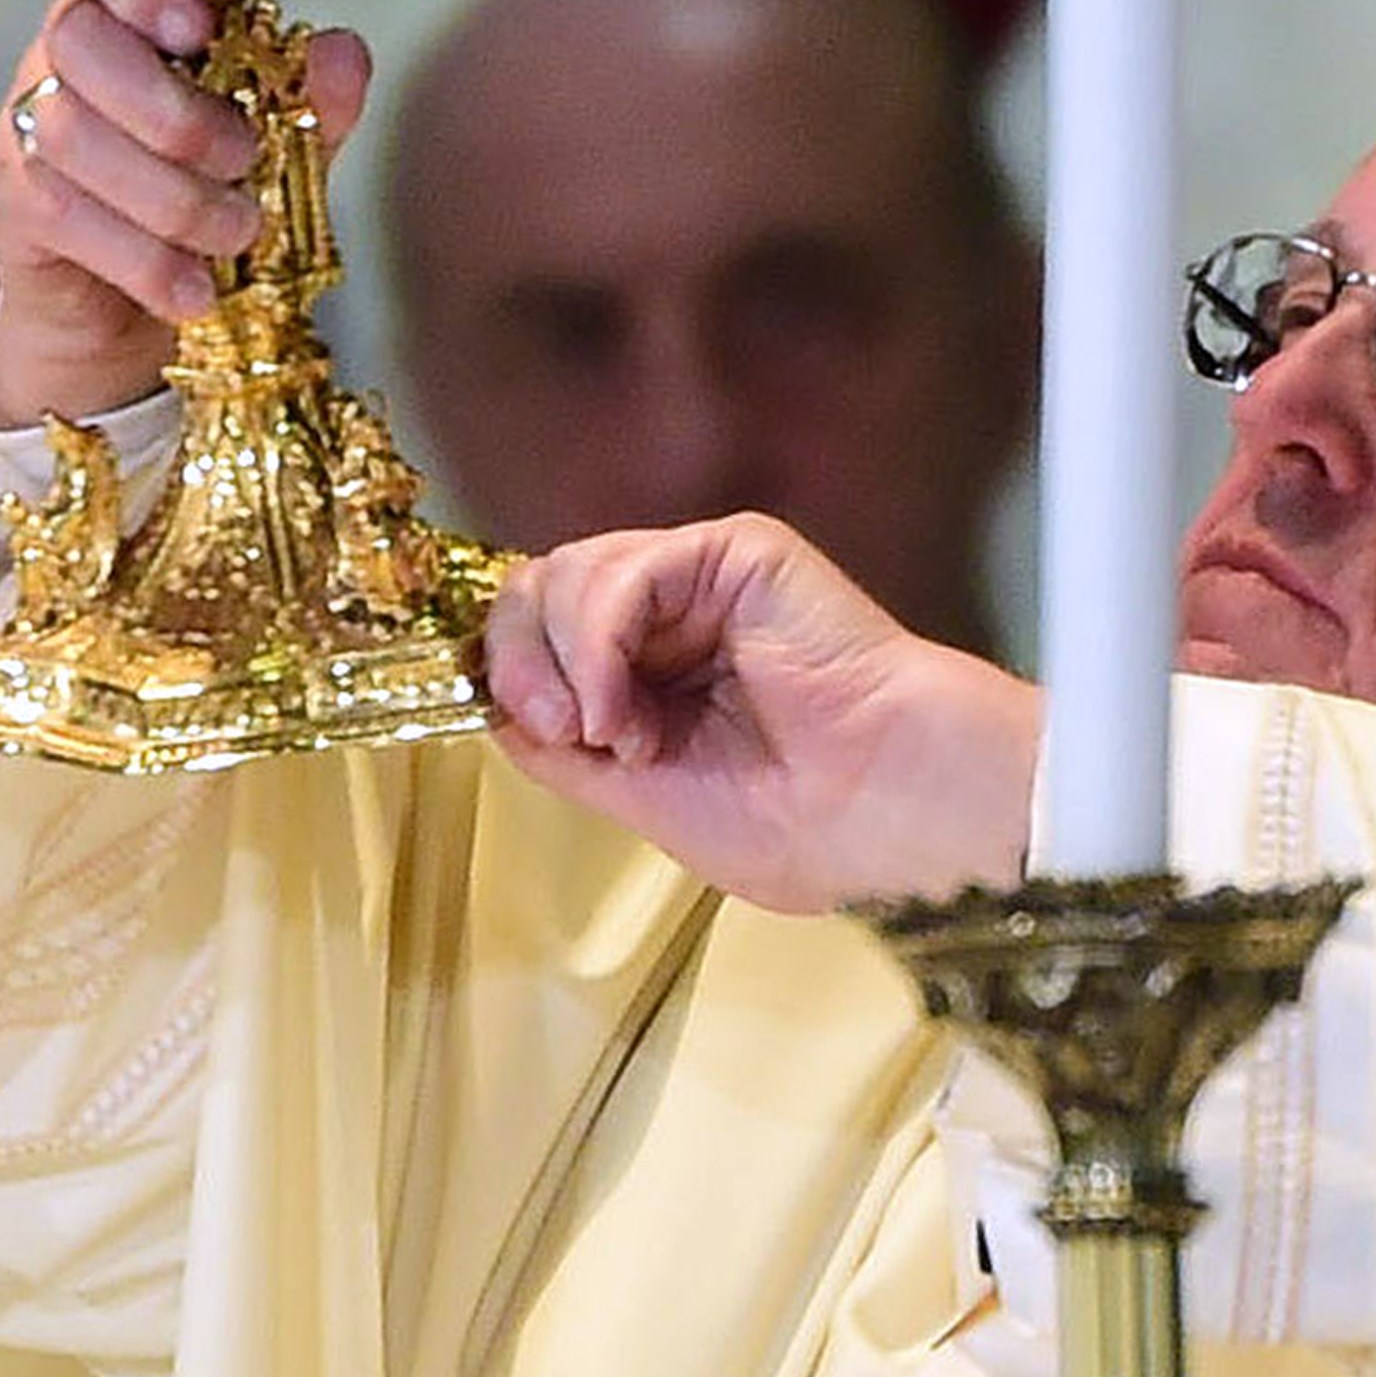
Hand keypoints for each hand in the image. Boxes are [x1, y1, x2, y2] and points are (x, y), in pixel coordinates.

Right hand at [0, 0, 368, 431]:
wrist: (129, 303)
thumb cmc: (209, 192)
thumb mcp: (278, 145)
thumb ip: (310, 99)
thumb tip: (339, 51)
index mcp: (134, 11)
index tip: (199, 27)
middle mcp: (66, 53)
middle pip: (84, 41)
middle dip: (178, 111)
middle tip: (246, 159)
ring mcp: (30, 125)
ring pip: (75, 135)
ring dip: (176, 197)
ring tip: (240, 232)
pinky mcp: (17, 203)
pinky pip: (66, 215)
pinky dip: (146, 261)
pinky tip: (196, 291)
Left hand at [484, 514, 1041, 912]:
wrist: (881, 807)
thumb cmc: (803, 825)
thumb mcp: (642, 800)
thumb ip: (564, 751)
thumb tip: (494, 709)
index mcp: (658, 677)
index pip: (540, 639)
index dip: (508, 675)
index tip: (528, 732)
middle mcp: (674, 619)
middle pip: (537, 593)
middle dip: (523, 666)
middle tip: (561, 731)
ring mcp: (701, 581)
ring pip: (565, 574)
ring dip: (568, 666)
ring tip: (618, 736)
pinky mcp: (732, 551)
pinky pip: (620, 571)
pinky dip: (597, 641)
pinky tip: (624, 705)